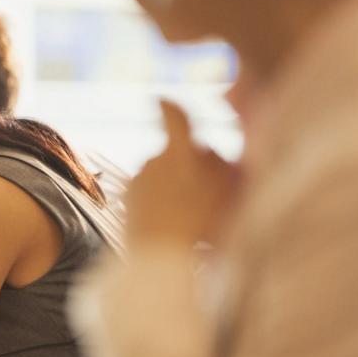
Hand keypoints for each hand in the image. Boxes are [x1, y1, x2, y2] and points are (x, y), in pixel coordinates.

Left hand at [125, 100, 239, 248]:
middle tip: (210, 193)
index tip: (161, 99)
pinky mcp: (128, 200)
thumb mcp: (229, 189)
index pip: (174, 117)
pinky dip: (160, 201)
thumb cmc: (201, 221)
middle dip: (193, 165)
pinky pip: (148, 192)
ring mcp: (138, 180)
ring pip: (162, 175)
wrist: (157, 256)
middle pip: (178, 154)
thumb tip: (208, 152)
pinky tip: (173, 221)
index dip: (171, 107)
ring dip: (175, 186)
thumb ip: (223, 164)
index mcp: (178, 152)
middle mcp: (153, 160)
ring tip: (192, 215)